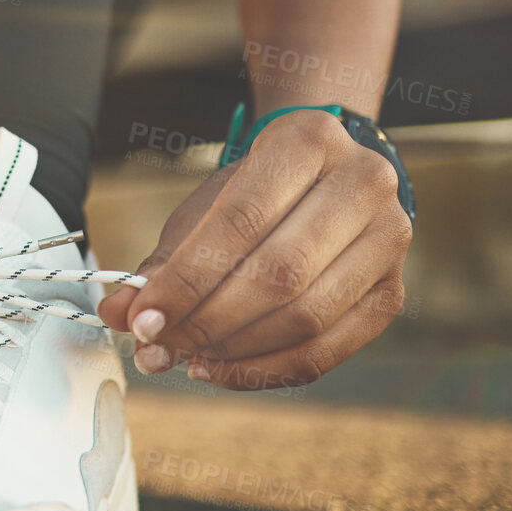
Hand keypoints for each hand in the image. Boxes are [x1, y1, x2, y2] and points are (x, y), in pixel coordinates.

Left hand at [97, 109, 411, 389]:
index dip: (187, 278)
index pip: (242, 221)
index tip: (141, 318)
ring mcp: (389, 240)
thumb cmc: (256, 193)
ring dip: (232, 351)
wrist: (323, 180)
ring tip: (180, 358)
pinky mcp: (392, 293)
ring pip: (306, 318)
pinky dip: (264, 370)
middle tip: (154, 346)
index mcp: (309, 140)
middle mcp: (364, 183)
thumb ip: (163, 262)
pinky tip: (217, 367)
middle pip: (279, 275)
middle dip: (205, 322)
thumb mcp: (206, 208)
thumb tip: (118, 314)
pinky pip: (326, 351)